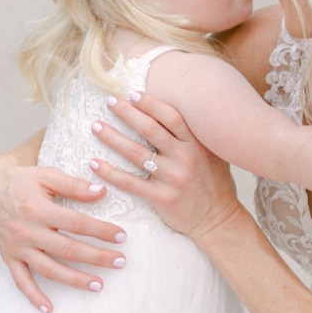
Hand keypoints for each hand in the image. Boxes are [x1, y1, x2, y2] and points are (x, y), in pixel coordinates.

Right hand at [0, 154, 127, 312]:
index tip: (122, 236)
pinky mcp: (8, 257)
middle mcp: (27, 231)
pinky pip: (21, 281)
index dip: (101, 231)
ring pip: (49, 269)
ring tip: (99, 285)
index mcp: (38, 209)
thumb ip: (73, 185)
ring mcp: (18, 247)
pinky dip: (33, 297)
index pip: (77, 224)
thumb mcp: (46, 174)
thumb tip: (102, 193)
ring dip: (75, 280)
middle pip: (68, 250)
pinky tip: (49, 309)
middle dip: (97, 258)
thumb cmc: (20, 179)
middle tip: (121, 262)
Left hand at [88, 92, 242, 241]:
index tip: (132, 93)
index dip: (151, 104)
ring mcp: (173, 178)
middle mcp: (185, 158)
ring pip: (136, 153)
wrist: (217, 219)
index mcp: (196, 144)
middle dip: (127, 113)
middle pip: (150, 129)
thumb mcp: (212, 154)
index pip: (171, 117)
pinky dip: (110, 173)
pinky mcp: (161, 198)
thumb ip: (195, 135)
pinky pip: (130, 182)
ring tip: (96, 126)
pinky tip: (94, 163)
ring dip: (113, 138)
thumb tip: (173, 111)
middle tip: (109, 101)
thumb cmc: (213, 183)